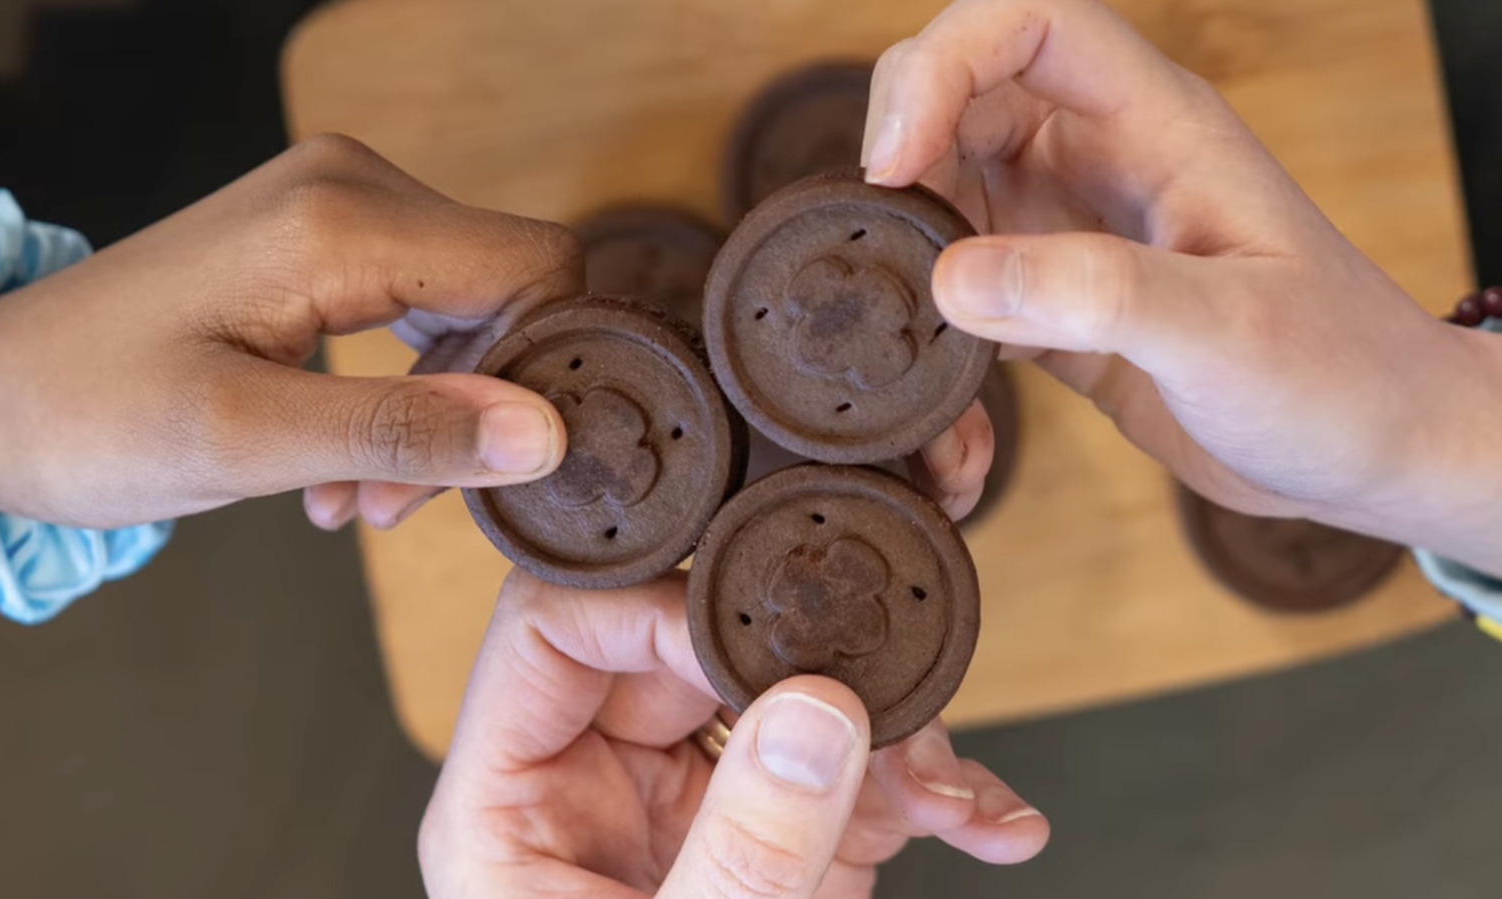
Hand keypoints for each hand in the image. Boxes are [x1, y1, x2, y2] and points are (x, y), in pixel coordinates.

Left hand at [0, 134, 574, 530]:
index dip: (539, 371)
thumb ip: (402, 433)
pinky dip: (408, 391)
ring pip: (472, 306)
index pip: (533, 266)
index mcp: (340, 222)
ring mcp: (340, 208)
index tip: (484, 467)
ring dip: (439, 412)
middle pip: (507, 289)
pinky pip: (424, 308)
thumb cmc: (85, 416)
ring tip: (356, 494)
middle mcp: (352, 188)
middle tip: (389, 502)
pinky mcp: (328, 240)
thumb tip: (545, 433)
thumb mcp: (245, 441)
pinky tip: (348, 458)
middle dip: (478, 409)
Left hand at [418, 570, 1048, 897]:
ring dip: (890, 736)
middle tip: (889, 710)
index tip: (766, 640)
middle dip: (808, 671)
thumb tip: (811, 716)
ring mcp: (693, 801)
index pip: (557, 629)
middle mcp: (601, 778)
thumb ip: (740, 852)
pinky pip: (849, 773)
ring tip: (948, 794)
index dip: (658, 609)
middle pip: (695, 648)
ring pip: (789, 698)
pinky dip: (929, 792)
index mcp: (514, 796)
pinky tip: (987, 822)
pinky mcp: (774, 834)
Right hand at [863, 0, 1501, 583]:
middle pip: (964, 93)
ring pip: (950, 189)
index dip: (943, 65)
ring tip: (895, 327)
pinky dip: (937, 329)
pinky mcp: (1062, 305)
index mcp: (1156, 127)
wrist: (1374, 450)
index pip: (1029, 25)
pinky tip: (946, 400)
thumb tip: (953, 277)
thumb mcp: (1228, 332)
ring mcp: (1076, 231)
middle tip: (869, 237)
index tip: (893, 159)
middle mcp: (1104, 161)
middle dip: (898, 145)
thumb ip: (1097, 296)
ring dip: (907, 244)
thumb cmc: (1338, 376)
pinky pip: (968, 285)